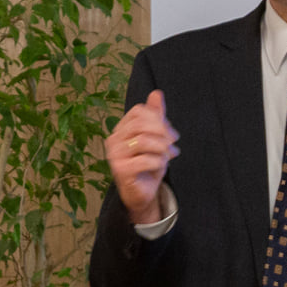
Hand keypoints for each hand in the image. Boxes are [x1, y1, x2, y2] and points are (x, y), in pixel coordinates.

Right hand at [106, 90, 178, 223]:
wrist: (142, 192)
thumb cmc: (147, 163)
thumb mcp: (155, 137)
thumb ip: (155, 116)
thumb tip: (157, 93)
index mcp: (121, 128)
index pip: (139, 111)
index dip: (159, 119)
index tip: (171, 134)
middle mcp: (114, 139)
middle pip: (141, 124)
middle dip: (163, 133)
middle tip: (173, 144)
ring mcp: (115, 155)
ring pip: (144, 141)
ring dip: (162, 148)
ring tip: (169, 156)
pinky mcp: (120, 170)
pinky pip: (145, 160)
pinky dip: (158, 162)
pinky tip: (160, 166)